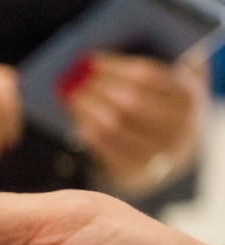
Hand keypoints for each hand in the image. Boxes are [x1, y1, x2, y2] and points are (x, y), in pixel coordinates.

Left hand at [60, 51, 206, 194]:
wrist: (169, 154)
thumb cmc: (158, 109)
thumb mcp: (160, 87)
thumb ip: (138, 72)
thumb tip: (91, 61)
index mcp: (187, 97)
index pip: (146, 76)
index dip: (113, 67)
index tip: (88, 60)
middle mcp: (178, 125)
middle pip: (131, 102)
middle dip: (98, 88)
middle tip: (73, 78)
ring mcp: (159, 151)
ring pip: (116, 126)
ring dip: (88, 108)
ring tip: (70, 96)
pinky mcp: (138, 170)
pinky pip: (107, 149)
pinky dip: (89, 132)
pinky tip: (79, 120)